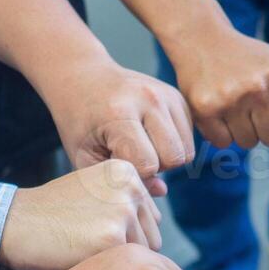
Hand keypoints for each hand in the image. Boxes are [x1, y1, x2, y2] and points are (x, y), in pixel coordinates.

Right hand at [0, 160, 161, 269]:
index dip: (123, 233)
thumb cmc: (54, 211)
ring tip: (85, 247)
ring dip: (119, 261)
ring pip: (144, 255)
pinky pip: (128, 267)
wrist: (16, 224)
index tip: (92, 227)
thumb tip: (165, 190)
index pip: (149, 217)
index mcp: (128, 171)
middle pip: (152, 236)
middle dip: (126, 248)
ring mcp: (123, 211)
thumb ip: (127, 192)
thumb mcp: (94, 187)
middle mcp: (131, 186)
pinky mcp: (114, 238)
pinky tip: (82, 257)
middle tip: (88, 241)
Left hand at [45, 56, 193, 195]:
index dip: (134, 175)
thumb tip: (161, 190)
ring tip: (140, 147)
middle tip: (130, 157)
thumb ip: (118, 180)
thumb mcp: (84, 155)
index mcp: (120, 112)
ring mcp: (167, 94)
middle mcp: (149, 98)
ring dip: (166, 157)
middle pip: (175, 157)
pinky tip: (150, 136)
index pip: (148, 164)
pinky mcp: (177, 96)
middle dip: (156, 167)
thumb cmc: (79, 122)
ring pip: (187, 150)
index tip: (115, 165)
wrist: (83, 79)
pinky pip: (189, 137)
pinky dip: (172, 144)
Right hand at [162, 26, 268, 148]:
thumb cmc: (252, 61)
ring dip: (243, 131)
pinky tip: (219, 110)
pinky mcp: (205, 109)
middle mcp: (258, 87)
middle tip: (254, 108)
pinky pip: (222, 142)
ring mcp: (230, 99)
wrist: (203, 40)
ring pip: (248, 143)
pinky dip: (221, 132)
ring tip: (235, 106)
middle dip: (266, 129)